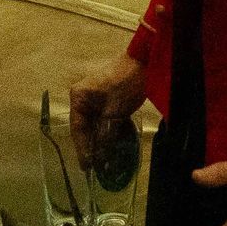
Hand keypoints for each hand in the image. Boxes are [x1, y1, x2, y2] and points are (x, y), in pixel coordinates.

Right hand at [69, 52, 146, 169]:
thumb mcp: (115, 111)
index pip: (78, 128)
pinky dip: (109, 130)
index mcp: (79, 97)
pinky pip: (104, 118)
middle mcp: (84, 97)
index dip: (83, 149)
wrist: (148, 58)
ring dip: (101, 140)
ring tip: (105, 160)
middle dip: (92, 146)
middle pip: (86, 128)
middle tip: (96, 167)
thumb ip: (105, 134)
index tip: (87, 166)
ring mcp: (96, 97)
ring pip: (96, 124)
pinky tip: (113, 144)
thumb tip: (101, 158)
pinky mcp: (108, 98)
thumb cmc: (127, 82)